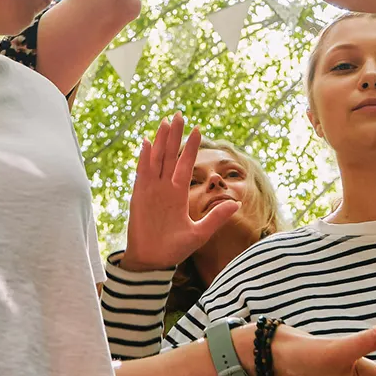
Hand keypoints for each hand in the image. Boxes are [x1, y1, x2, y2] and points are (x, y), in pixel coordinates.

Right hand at [121, 115, 239, 271]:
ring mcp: (151, 190)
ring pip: (156, 159)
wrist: (153, 261)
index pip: (186, 164)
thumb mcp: (200, 233)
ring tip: (164, 121)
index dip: (191, 147)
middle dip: (174, 135)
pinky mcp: (139, 195)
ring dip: (160, 140)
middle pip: (170, 155)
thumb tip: (237, 203)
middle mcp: (165, 187)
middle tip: (179, 114)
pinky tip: (146, 142)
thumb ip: (216, 218)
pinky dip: (144, 158)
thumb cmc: (175, 248)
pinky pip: (142, 173)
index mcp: (178, 194)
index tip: (199, 128)